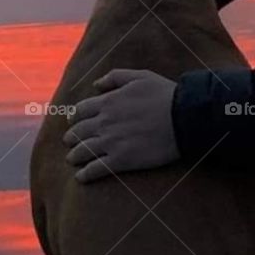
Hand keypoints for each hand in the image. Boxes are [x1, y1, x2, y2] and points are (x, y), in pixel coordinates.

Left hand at [63, 69, 179, 182]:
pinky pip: (95, 169)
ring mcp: (111, 142)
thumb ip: (115, 77)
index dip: (74, 118)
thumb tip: (95, 84)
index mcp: (108, 102)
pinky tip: (81, 177)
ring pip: (82, 151)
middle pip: (77, 132)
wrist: (184, 118)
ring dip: (74, 156)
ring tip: (73, 160)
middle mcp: (104, 122)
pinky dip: (85, 174)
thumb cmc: (166, 95)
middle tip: (71, 142)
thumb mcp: (141, 76)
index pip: (80, 111)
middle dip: (71, 138)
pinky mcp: (121, 160)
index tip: (73, 122)